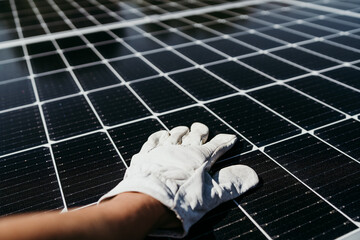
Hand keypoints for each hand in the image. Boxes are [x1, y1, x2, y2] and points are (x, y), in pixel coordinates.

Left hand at [99, 122, 258, 237]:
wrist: (147, 199)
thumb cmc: (181, 198)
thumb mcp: (211, 195)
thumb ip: (232, 185)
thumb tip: (254, 176)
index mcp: (200, 158)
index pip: (217, 145)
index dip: (225, 141)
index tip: (231, 138)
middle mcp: (182, 149)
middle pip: (195, 134)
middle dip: (201, 131)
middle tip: (203, 129)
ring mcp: (162, 149)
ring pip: (175, 133)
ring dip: (181, 131)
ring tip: (184, 130)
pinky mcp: (146, 154)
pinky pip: (154, 139)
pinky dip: (160, 135)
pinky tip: (162, 134)